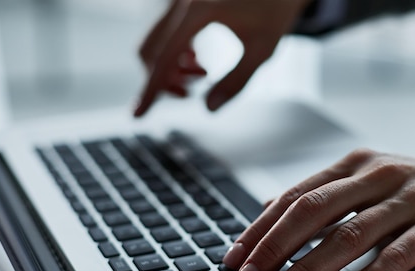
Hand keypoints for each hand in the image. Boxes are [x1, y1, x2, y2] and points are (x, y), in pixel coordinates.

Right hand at [134, 0, 311, 115]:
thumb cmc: (276, 7)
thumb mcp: (262, 50)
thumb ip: (236, 81)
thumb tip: (209, 108)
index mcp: (198, 10)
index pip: (164, 59)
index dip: (150, 90)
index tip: (137, 114)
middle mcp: (182, 1)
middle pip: (150, 51)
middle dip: (164, 80)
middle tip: (190, 93)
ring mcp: (179, 0)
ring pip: (155, 42)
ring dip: (170, 67)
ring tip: (201, 72)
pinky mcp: (183, 1)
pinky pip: (164, 31)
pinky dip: (174, 52)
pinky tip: (197, 57)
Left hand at [224, 149, 414, 270]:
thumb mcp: (371, 182)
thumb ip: (324, 194)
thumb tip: (270, 206)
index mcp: (355, 165)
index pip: (295, 196)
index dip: (260, 228)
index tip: (235, 257)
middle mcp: (378, 174)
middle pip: (312, 210)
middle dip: (274, 248)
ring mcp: (410, 196)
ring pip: (349, 233)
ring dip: (309, 268)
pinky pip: (398, 253)